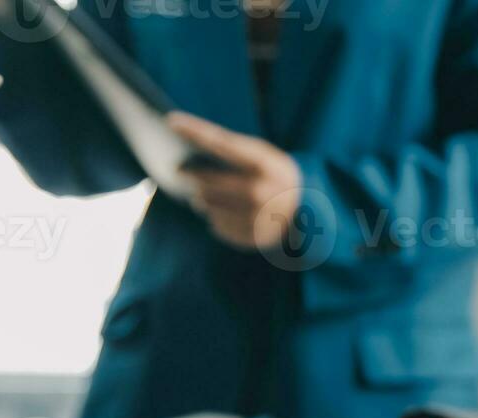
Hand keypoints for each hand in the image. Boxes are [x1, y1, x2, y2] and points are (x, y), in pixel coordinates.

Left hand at [167, 112, 302, 249]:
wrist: (306, 209)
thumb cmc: (274, 175)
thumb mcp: (263, 156)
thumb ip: (231, 153)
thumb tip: (189, 159)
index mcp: (263, 163)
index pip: (221, 142)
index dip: (195, 131)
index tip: (171, 121)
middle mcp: (259, 190)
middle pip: (207, 182)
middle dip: (189, 174)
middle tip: (178, 169)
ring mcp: (256, 217)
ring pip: (208, 206)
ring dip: (200, 198)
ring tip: (202, 193)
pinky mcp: (251, 237)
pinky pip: (217, 226)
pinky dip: (215, 217)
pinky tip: (223, 211)